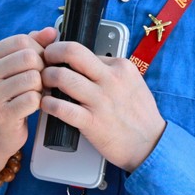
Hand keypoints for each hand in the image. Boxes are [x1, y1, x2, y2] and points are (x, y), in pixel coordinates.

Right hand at [0, 28, 56, 171]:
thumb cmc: (5, 98)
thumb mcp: (11, 69)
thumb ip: (31, 46)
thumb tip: (51, 31)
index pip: (22, 40)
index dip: (38, 51)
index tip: (37, 65)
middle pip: (30, 57)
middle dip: (41, 69)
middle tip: (38, 82)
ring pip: (34, 78)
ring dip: (40, 87)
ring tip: (33, 94)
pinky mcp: (3, 114)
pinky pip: (34, 99)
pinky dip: (39, 103)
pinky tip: (31, 107)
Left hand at [39, 41, 167, 170]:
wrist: (150, 144)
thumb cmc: (140, 115)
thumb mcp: (132, 83)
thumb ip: (111, 71)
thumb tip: (87, 63)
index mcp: (121, 67)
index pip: (84, 49)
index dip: (64, 52)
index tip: (55, 56)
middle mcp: (111, 79)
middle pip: (72, 52)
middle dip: (51, 53)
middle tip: (43, 60)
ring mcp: (101, 101)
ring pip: (62, 77)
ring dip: (46, 78)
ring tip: (43, 84)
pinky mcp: (92, 122)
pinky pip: (62, 108)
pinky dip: (48, 104)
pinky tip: (46, 104)